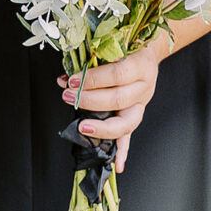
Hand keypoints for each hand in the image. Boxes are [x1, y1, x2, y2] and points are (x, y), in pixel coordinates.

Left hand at [61, 38, 167, 171]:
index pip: (117, 74)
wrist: (146, 52)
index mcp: (140, 64)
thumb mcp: (112, 45)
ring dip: (101, 128)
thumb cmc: (125, 47)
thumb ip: (91, 58)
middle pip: (119, 99)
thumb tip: (64, 78)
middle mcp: (144, 86)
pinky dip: (123, 152)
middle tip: (67, 96)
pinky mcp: (136, 115)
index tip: (71, 81)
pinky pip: (130, 136)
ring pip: (126, 122)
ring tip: (81, 127)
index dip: (93, 79)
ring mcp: (141, 104)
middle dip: (89, 100)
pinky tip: (117, 165)